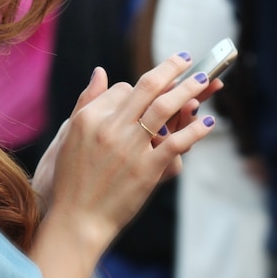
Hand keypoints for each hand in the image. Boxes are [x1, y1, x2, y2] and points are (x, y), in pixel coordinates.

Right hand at [43, 53, 218, 248]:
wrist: (78, 218)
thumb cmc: (72, 179)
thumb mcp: (70, 135)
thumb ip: (87, 101)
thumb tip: (100, 71)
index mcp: (88, 117)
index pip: (122, 88)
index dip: (140, 88)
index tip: (152, 91)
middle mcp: (108, 126)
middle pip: (146, 87)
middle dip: (170, 69)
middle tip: (185, 59)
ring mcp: (129, 147)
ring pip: (165, 108)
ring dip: (188, 89)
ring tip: (203, 79)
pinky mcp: (146, 168)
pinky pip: (177, 142)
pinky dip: (195, 129)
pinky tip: (207, 122)